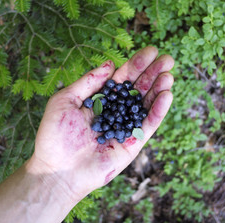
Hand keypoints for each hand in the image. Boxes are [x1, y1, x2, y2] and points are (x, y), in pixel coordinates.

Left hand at [28, 46, 173, 202]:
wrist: (57, 170)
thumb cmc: (55, 135)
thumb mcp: (65, 100)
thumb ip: (89, 82)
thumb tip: (112, 63)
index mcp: (100, 100)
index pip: (122, 78)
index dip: (137, 64)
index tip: (151, 50)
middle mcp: (115, 112)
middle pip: (138, 89)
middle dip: (153, 74)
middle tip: (167, 58)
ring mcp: (125, 128)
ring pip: (146, 105)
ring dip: (159, 89)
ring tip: (169, 75)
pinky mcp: (133, 144)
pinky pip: (148, 125)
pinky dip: (158, 111)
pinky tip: (166, 95)